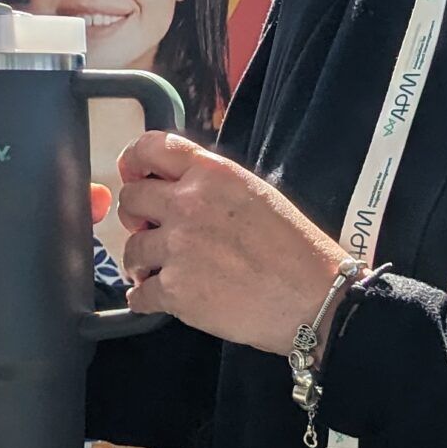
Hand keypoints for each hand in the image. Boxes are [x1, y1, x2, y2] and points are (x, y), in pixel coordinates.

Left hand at [113, 130, 349, 356]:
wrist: (315, 298)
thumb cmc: (297, 250)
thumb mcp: (257, 194)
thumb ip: (213, 185)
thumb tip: (176, 191)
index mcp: (213, 174)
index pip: (150, 148)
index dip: (132, 161)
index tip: (132, 175)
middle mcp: (189, 204)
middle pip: (131, 200)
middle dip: (135, 217)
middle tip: (150, 232)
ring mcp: (179, 248)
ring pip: (131, 250)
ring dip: (141, 262)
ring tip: (160, 272)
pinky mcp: (176, 291)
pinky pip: (140, 293)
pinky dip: (145, 298)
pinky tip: (160, 299)